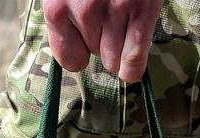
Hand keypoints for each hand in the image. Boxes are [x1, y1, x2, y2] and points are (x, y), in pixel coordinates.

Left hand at [43, 0, 162, 82]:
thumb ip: (64, 21)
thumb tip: (69, 58)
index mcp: (58, 8)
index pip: (70, 60)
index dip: (81, 53)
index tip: (86, 42)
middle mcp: (84, 10)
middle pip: (96, 57)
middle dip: (103, 43)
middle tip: (110, 19)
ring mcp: (115, 10)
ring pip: (115, 60)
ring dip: (121, 49)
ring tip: (123, 22)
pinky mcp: (142, 10)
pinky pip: (135, 58)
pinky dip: (134, 67)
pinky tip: (132, 65)